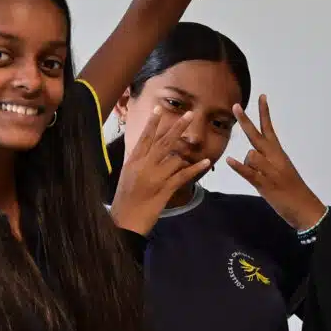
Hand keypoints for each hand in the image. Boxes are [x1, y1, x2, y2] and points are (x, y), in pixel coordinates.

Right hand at [111, 103, 212, 234]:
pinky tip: (205, 162)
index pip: (145, 138)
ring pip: (175, 158)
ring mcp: (155, 178)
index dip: (152, 123)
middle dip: (178, 127)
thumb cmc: (124, 200)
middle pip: (163, 142)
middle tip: (190, 114)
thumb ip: (139, 162)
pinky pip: (183, 176)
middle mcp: (144, 166)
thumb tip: (150, 149)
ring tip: (193, 147)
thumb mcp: (128, 176)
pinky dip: (195, 168)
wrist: (124, 221)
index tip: (159, 109)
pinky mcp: (164, 190)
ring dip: (186, 155)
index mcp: (133, 161)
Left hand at [227, 95, 326, 229]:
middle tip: (235, 106)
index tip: (261, 96)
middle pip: (256, 136)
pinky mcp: (265, 185)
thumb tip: (249, 154)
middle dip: (245, 121)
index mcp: (279, 154)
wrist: (306, 208)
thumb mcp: (279, 171)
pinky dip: (239, 167)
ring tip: (258, 178)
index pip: (269, 129)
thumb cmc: (292, 191)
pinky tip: (230, 160)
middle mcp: (274, 159)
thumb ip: (265, 160)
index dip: (264, 113)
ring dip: (246, 164)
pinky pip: (249, 172)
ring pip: (251, 155)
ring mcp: (270, 171)